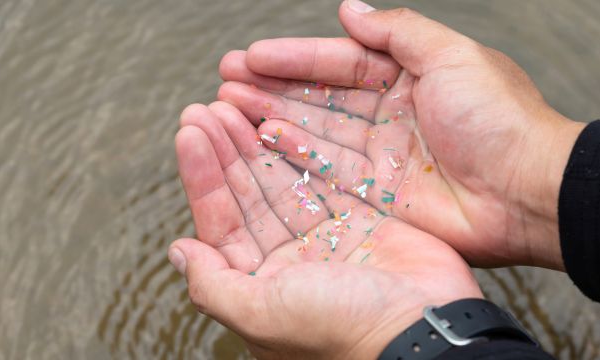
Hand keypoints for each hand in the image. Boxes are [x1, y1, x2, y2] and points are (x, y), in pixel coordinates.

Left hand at [170, 101, 481, 358]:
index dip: (202, 177)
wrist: (421, 331)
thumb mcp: (261, 314)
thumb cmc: (339, 330)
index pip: (221, 222)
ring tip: (234, 104)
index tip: (188, 133)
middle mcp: (290, 259)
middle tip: (206, 108)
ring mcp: (326, 237)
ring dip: (256, 143)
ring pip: (283, 181)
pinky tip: (279, 121)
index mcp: (260, 284)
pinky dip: (302, 149)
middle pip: (249, 195)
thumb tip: (177, 252)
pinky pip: (324, 177)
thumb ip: (213, 284)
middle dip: (226, 151)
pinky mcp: (361, 219)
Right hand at [217, 0, 585, 269]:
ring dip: (273, 116)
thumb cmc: (498, 119)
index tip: (252, 55)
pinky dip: (295, 153)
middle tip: (226, 79)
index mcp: (408, 77)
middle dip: (272, 86)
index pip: (339, 62)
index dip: (295, 57)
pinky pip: (327, 168)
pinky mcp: (375, 192)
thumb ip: (397, 32)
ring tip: (230, 105)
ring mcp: (379, 155)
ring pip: (316, 130)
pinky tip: (263, 137)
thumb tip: (349, 9)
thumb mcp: (451, 56)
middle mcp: (388, 114)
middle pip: (319, 96)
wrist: (526, 192)